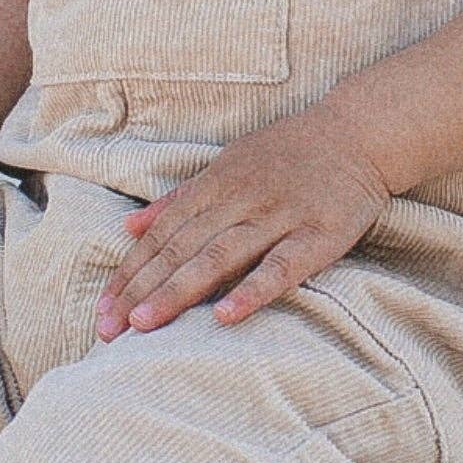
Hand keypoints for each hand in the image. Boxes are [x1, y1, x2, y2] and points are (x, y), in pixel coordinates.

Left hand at [95, 111, 392, 337]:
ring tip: (145, 325)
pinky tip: (223, 317)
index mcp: (215, 184)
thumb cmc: (289, 153)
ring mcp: (279, 216)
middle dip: (141, 290)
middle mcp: (240, 199)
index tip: (103, 309)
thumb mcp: (228, 164)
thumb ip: (180, 199)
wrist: (360, 132)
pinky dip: (251, 291)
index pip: (161, 234)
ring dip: (178, 291)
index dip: (129, 271)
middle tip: (108, 329)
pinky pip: (281, 267)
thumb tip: (129, 226)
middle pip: (180, 248)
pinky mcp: (318, 235)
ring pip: (219, 257)